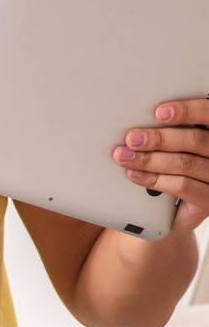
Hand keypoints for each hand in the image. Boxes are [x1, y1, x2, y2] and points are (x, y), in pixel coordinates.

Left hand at [112, 94, 208, 234]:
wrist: (178, 214)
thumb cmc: (177, 172)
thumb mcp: (176, 148)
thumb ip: (170, 134)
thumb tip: (142, 126)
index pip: (208, 115)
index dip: (187, 111)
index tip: (160, 112)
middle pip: (195, 140)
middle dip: (159, 138)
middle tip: (132, 138)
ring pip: (185, 163)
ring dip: (150, 159)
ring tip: (126, 156)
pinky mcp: (208, 200)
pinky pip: (182, 186)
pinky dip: (155, 179)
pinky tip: (136, 175)